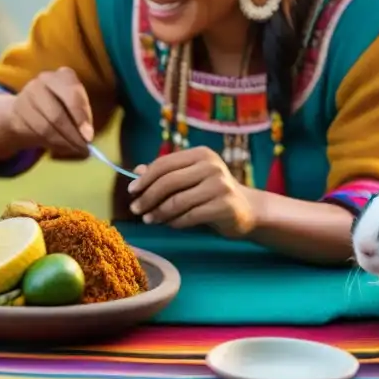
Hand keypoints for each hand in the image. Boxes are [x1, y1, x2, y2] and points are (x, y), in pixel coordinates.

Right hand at [9, 67, 93, 158]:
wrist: (27, 107)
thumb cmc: (60, 105)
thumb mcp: (75, 105)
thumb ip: (82, 116)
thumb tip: (87, 136)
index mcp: (63, 75)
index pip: (72, 94)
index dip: (81, 116)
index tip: (88, 136)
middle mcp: (43, 81)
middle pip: (57, 114)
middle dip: (72, 135)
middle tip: (82, 148)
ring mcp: (26, 96)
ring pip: (45, 128)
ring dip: (62, 143)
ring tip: (73, 150)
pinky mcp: (16, 114)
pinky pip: (34, 134)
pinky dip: (50, 144)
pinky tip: (60, 147)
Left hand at [127, 146, 256, 237]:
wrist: (247, 210)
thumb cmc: (211, 193)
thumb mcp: (189, 178)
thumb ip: (165, 174)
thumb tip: (136, 171)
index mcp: (200, 154)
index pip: (165, 163)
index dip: (145, 178)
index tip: (131, 191)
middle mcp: (211, 166)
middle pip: (168, 182)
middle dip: (148, 197)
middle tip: (135, 209)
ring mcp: (220, 185)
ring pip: (177, 201)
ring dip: (158, 212)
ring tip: (148, 220)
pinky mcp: (224, 206)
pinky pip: (190, 216)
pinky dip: (175, 222)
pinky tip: (168, 224)